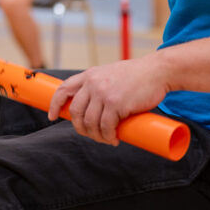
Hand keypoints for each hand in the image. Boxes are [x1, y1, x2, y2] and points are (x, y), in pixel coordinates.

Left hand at [47, 56, 169, 145]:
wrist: (158, 71)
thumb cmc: (137, 75)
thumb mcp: (111, 73)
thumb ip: (99, 85)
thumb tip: (93, 108)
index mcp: (90, 74)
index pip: (64, 89)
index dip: (55, 104)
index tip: (52, 116)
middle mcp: (93, 83)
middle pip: (76, 111)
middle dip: (80, 127)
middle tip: (91, 135)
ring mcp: (103, 93)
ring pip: (90, 122)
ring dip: (96, 135)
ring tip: (106, 139)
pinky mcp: (116, 104)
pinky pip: (106, 126)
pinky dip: (108, 136)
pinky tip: (113, 139)